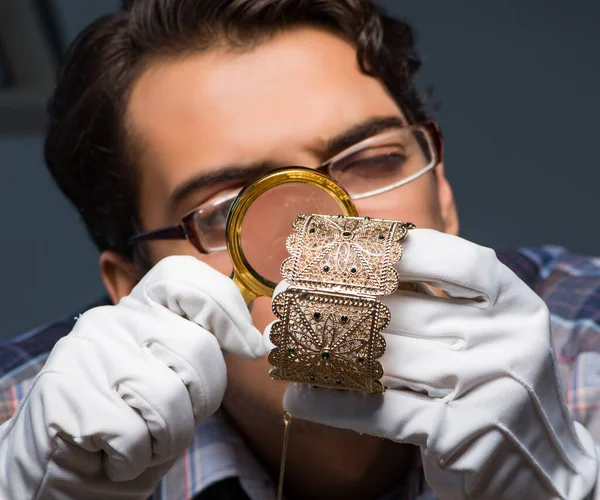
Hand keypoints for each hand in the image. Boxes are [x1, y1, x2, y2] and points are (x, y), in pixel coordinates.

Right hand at [0, 256, 265, 499]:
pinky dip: (133, 461)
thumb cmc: (129, 424)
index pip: (185, 280)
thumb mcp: (169, 378)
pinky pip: (133, 437)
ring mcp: (86, 352)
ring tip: (141, 440)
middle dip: (200, 400)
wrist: (60, 472)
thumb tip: (256, 341)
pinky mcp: (65, 393)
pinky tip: (111, 456)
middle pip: (196, 349)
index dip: (225, 308)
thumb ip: (197, 350)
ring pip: (168, 398)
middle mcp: (111, 320)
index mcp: (138, 310)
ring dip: (166, 439)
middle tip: (171, 422)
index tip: (249, 346)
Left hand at [280, 229, 598, 498]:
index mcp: (516, 305)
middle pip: (405, 309)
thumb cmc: (496, 384)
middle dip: (336, 299)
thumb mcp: (488, 333)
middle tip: (285, 294)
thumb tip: (358, 269)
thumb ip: (440, 301)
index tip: (349, 246)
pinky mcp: (459, 435)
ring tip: (286, 339)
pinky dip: (333, 403)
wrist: (545, 466)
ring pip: (385, 357)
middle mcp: (507, 341)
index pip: (460, 260)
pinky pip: (381, 410)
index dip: (403, 249)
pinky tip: (300, 397)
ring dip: (326, 350)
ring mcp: (486, 389)